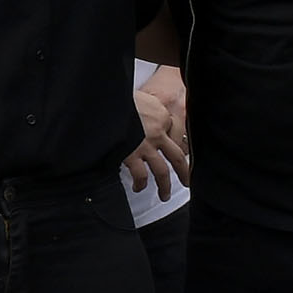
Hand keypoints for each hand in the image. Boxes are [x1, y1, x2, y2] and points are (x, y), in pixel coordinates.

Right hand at [125, 68, 191, 195]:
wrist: (105, 102)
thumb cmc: (119, 97)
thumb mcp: (141, 97)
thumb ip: (148, 108)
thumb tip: (146, 118)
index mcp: (161, 115)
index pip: (176, 131)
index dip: (178, 143)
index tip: (176, 151)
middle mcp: (158, 132)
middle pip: (177, 157)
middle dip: (184, 172)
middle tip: (186, 182)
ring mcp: (145, 146)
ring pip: (162, 172)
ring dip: (165, 186)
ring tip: (164, 195)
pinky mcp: (131, 155)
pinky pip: (141, 175)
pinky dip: (141, 184)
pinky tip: (138, 187)